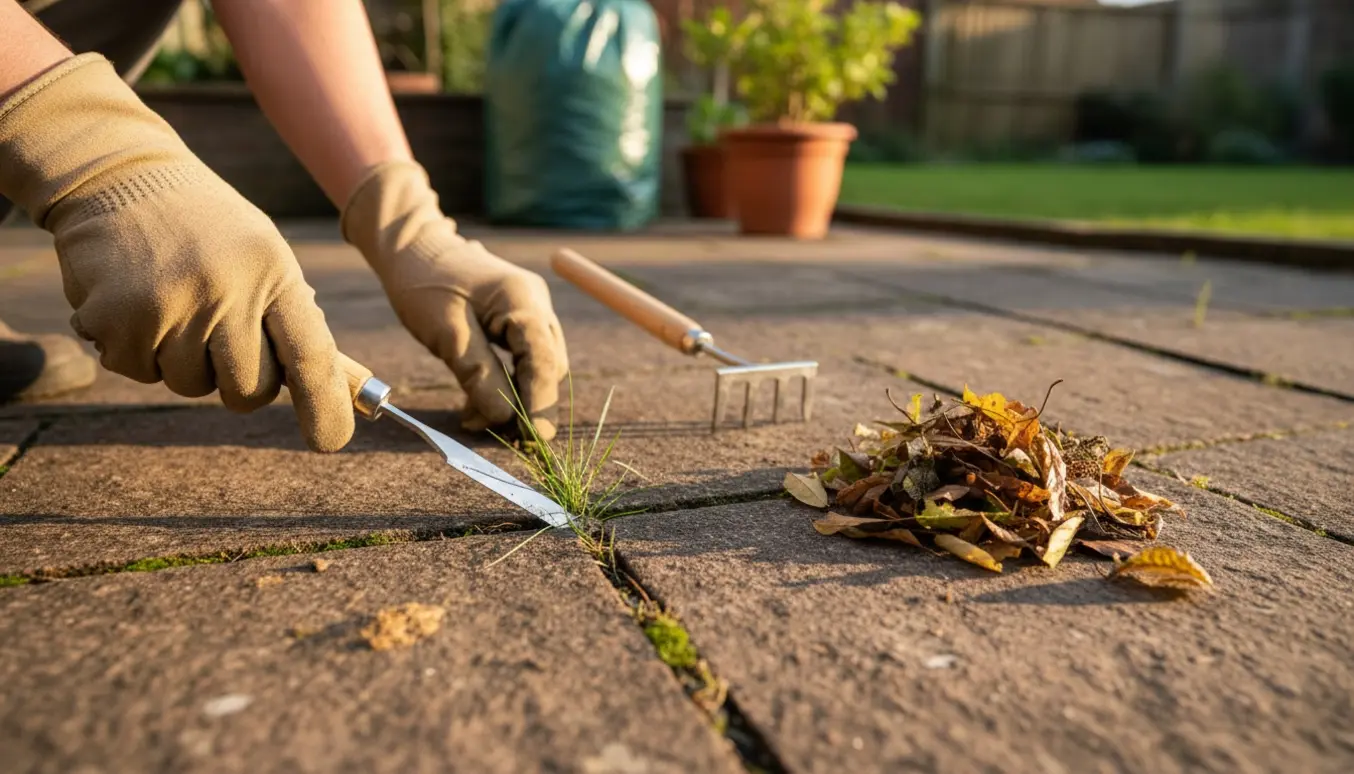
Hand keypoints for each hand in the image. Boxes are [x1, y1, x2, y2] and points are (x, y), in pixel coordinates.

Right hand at [0, 54, 352, 451]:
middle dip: (239, 381)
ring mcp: (167, 308)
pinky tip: (136, 300)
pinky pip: (139, 373)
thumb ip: (299, 325)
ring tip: (174, 300)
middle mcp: (224, 292)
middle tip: (221, 335)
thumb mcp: (267, 260)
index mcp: (274, 273)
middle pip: (248, 390)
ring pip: (190, 386)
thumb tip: (348, 390)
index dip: (324, 405)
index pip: (310, 355)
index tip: (331, 440)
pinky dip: (137, 350)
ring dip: (183, 360)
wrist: (118, 174)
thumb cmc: (210, 230)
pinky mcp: (114, 321)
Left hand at [342, 161, 567, 440]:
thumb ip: (479, 374)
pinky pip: (519, 356)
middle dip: (527, 403)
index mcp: (523, 300)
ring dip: (512, 396)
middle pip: (547, 365)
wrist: (410, 247)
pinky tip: (475, 402)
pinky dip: (502, 381)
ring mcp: (529, 308)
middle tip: (500, 436)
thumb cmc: (423, 284)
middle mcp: (535, 303)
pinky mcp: (514, 317)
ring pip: (535, 365)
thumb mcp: (447, 334)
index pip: (545, 360)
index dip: (540, 402)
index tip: (530, 438)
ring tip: (475, 420)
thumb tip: (505, 417)